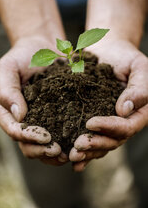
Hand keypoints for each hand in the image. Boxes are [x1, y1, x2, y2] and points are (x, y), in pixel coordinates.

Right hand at [0, 36, 67, 164]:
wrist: (42, 48)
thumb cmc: (22, 57)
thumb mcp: (8, 68)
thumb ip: (7, 90)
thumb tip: (19, 116)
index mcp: (8, 112)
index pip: (15, 131)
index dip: (29, 137)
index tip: (46, 137)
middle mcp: (24, 121)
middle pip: (29, 144)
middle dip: (43, 151)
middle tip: (59, 151)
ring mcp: (40, 120)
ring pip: (44, 146)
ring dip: (56, 154)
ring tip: (71, 153)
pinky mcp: (56, 116)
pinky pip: (60, 134)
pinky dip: (68, 142)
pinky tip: (79, 142)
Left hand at [69, 39, 147, 170]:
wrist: (108, 50)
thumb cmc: (125, 56)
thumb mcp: (138, 67)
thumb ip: (139, 88)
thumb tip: (124, 110)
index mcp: (138, 112)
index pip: (127, 126)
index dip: (110, 127)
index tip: (91, 123)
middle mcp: (123, 121)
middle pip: (112, 140)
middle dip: (95, 144)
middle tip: (77, 146)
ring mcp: (108, 122)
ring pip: (100, 142)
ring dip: (86, 152)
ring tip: (71, 155)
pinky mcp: (92, 118)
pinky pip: (88, 136)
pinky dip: (81, 148)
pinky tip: (68, 156)